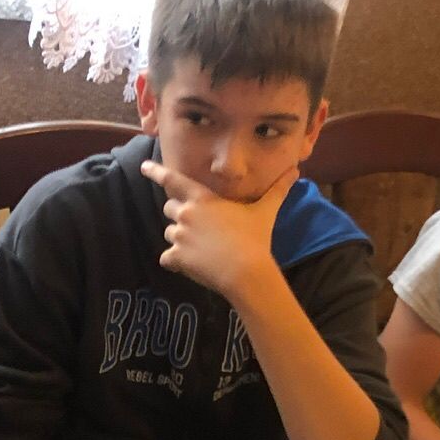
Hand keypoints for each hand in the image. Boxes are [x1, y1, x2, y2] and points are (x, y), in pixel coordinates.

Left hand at [143, 159, 293, 304]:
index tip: (143, 167)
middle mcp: (185, 214)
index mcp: (202, 199)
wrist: (247, 272)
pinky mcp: (177, 258)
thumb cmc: (255, 239)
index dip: (156, 172)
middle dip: (179, 215)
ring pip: (169, 234)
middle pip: (169, 208)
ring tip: (201, 249)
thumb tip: (296, 170)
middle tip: (199, 226)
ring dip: (179, 239)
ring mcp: (179, 236)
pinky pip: (166, 258)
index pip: (172, 180)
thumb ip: (277, 190)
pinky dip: (174, 262)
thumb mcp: (266, 211)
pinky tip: (189, 266)